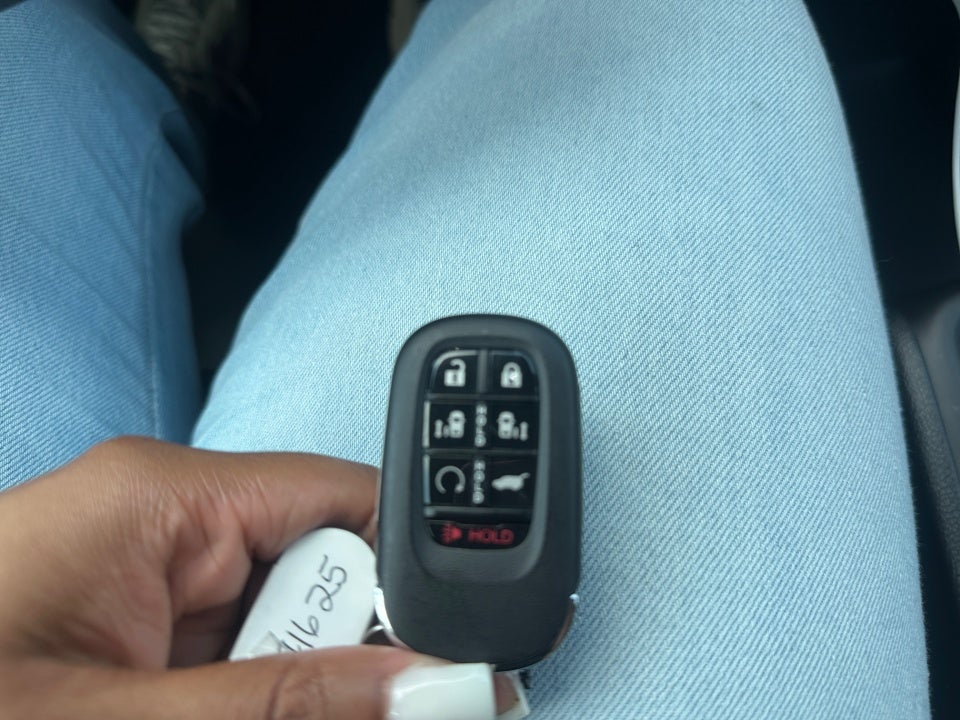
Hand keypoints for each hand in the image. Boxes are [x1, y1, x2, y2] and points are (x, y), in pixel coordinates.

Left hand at [0, 437, 515, 718]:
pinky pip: (229, 662)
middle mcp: (163, 525)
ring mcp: (145, 583)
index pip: (341, 501)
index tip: (459, 667)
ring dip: (299, 695)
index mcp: (162, 499)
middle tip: (403, 718)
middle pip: (320, 577)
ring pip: (279, 634)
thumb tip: (427, 689)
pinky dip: (257, 703)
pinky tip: (254, 717)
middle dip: (355, 658)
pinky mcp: (129, 633)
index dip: (412, 578)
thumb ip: (283, 705)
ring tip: (273, 716)